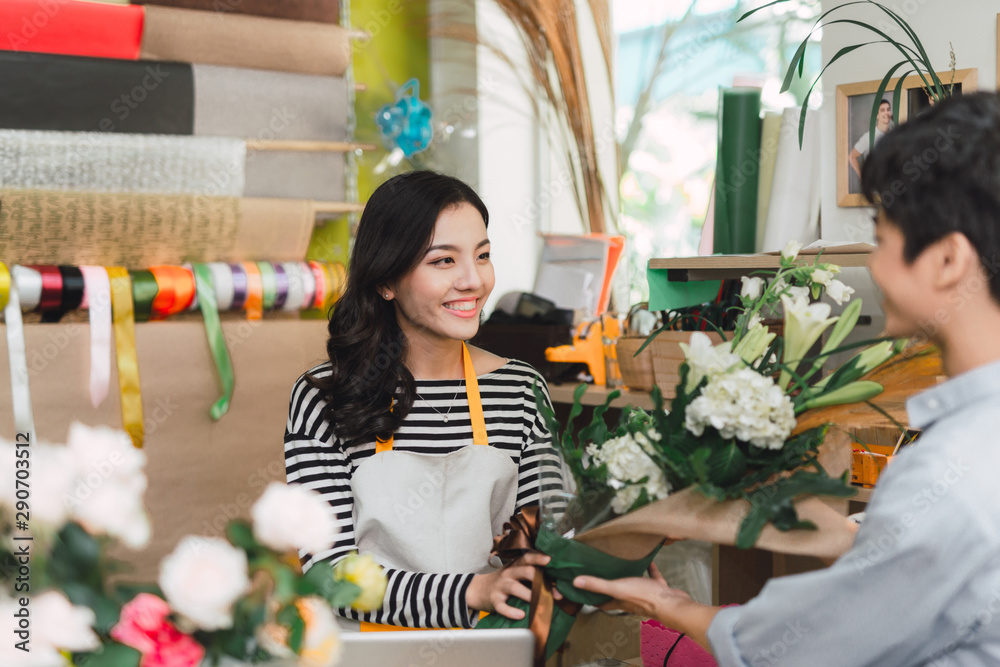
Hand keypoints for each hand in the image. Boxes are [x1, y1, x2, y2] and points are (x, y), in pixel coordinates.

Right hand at [466, 552, 549, 619]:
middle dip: (540, 580)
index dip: (538, 558)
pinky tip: (521, 615)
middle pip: (525, 571)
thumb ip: (531, 576)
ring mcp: (501, 586)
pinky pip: (502, 606)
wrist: (478, 590)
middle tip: (554, 592)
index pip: (528, 558)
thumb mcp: (515, 574)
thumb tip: (556, 586)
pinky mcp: (494, 600)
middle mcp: (508, 574)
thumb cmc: (504, 582)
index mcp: (515, 566)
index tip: (550, 560)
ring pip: (515, 588)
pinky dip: (511, 611)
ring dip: (529, 595)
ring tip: (540, 603)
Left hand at [573, 562, 689, 618]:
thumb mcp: (618, 588)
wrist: (672, 603)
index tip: (585, 592)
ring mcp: (646, 594)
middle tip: (602, 573)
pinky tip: (648, 559)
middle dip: (610, 586)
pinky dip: (650, 568)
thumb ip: (598, 585)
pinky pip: (652, 576)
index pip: (603, 602)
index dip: (593, 599)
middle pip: (618, 593)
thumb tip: (576, 582)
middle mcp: (631, 599)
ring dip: (630, 576)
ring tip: (623, 564)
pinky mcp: (658, 588)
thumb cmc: (644, 597)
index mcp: (620, 601)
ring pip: (635, 584)